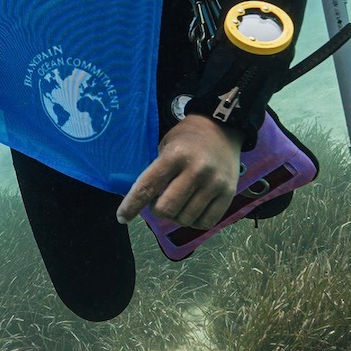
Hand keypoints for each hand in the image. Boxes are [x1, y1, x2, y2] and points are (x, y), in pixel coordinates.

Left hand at [115, 115, 242, 229]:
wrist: (222, 128)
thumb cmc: (187, 139)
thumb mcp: (166, 146)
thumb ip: (155, 173)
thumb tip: (141, 202)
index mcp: (175, 155)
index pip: (148, 186)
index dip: (132, 205)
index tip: (122, 217)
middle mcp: (196, 170)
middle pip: (166, 208)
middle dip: (157, 209)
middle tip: (159, 201)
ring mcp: (214, 183)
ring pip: (185, 219)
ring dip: (176, 216)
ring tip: (178, 202)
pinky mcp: (229, 193)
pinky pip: (206, 222)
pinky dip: (194, 221)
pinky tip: (192, 209)